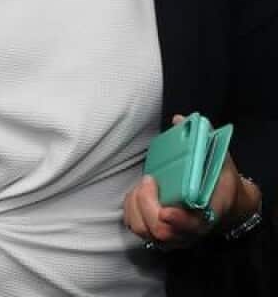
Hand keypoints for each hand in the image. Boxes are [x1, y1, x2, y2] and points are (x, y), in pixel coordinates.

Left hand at [123, 115, 257, 249]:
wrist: (226, 203)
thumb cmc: (219, 180)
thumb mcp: (217, 158)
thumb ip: (202, 141)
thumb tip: (178, 120)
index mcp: (209, 215)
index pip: (193, 226)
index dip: (178, 221)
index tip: (166, 211)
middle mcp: (189, 232)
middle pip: (160, 230)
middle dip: (148, 203)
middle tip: (150, 179)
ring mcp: (172, 236)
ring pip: (143, 229)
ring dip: (137, 205)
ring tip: (146, 185)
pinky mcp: (157, 234)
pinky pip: (134, 225)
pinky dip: (131, 208)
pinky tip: (139, 193)